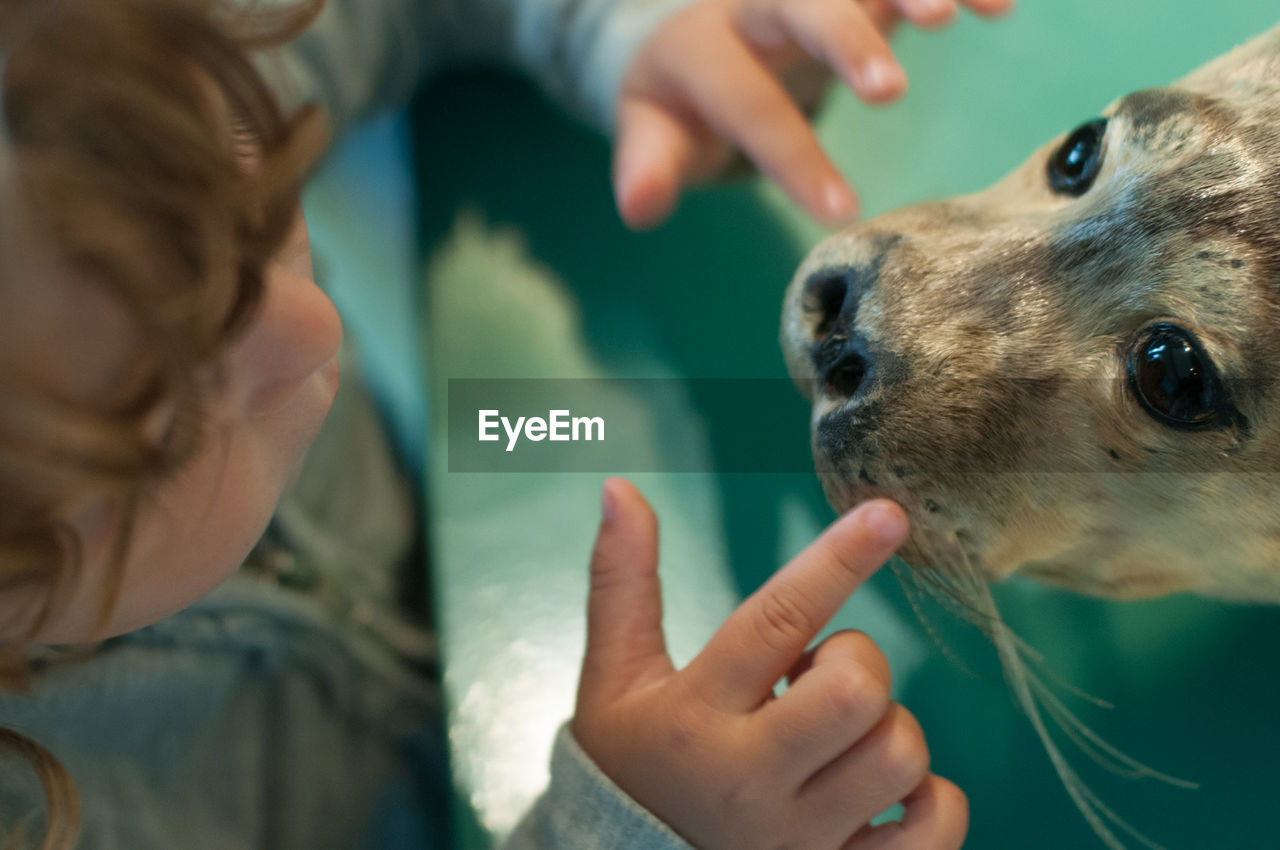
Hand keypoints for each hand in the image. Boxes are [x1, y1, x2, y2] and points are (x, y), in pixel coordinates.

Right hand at [572, 477, 966, 849]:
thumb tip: (621, 490)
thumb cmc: (628, 768)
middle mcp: (753, 783)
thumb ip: (622, 583)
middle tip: (816, 675)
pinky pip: (938, 827)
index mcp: (696, 719)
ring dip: (886, 726)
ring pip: (903, 753)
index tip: (888, 513)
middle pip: (859, 692)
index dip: (838, 559)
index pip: (777, 621)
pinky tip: (882, 788)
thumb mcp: (613, 678)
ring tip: (837, 735)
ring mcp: (805, 842)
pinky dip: (932, 798)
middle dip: (857, 661)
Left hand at [614, 0, 1012, 228]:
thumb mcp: (654, 130)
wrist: (691, 36)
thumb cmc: (681, 97)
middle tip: (887, 92)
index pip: (742, 100)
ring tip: (947, 17)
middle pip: (795, 2)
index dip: (788, 153)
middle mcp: (751, 2)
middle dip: (840, 40)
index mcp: (698, 49)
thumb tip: (636, 207)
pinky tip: (1000, 7)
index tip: (840, 211)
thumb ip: (649, 165)